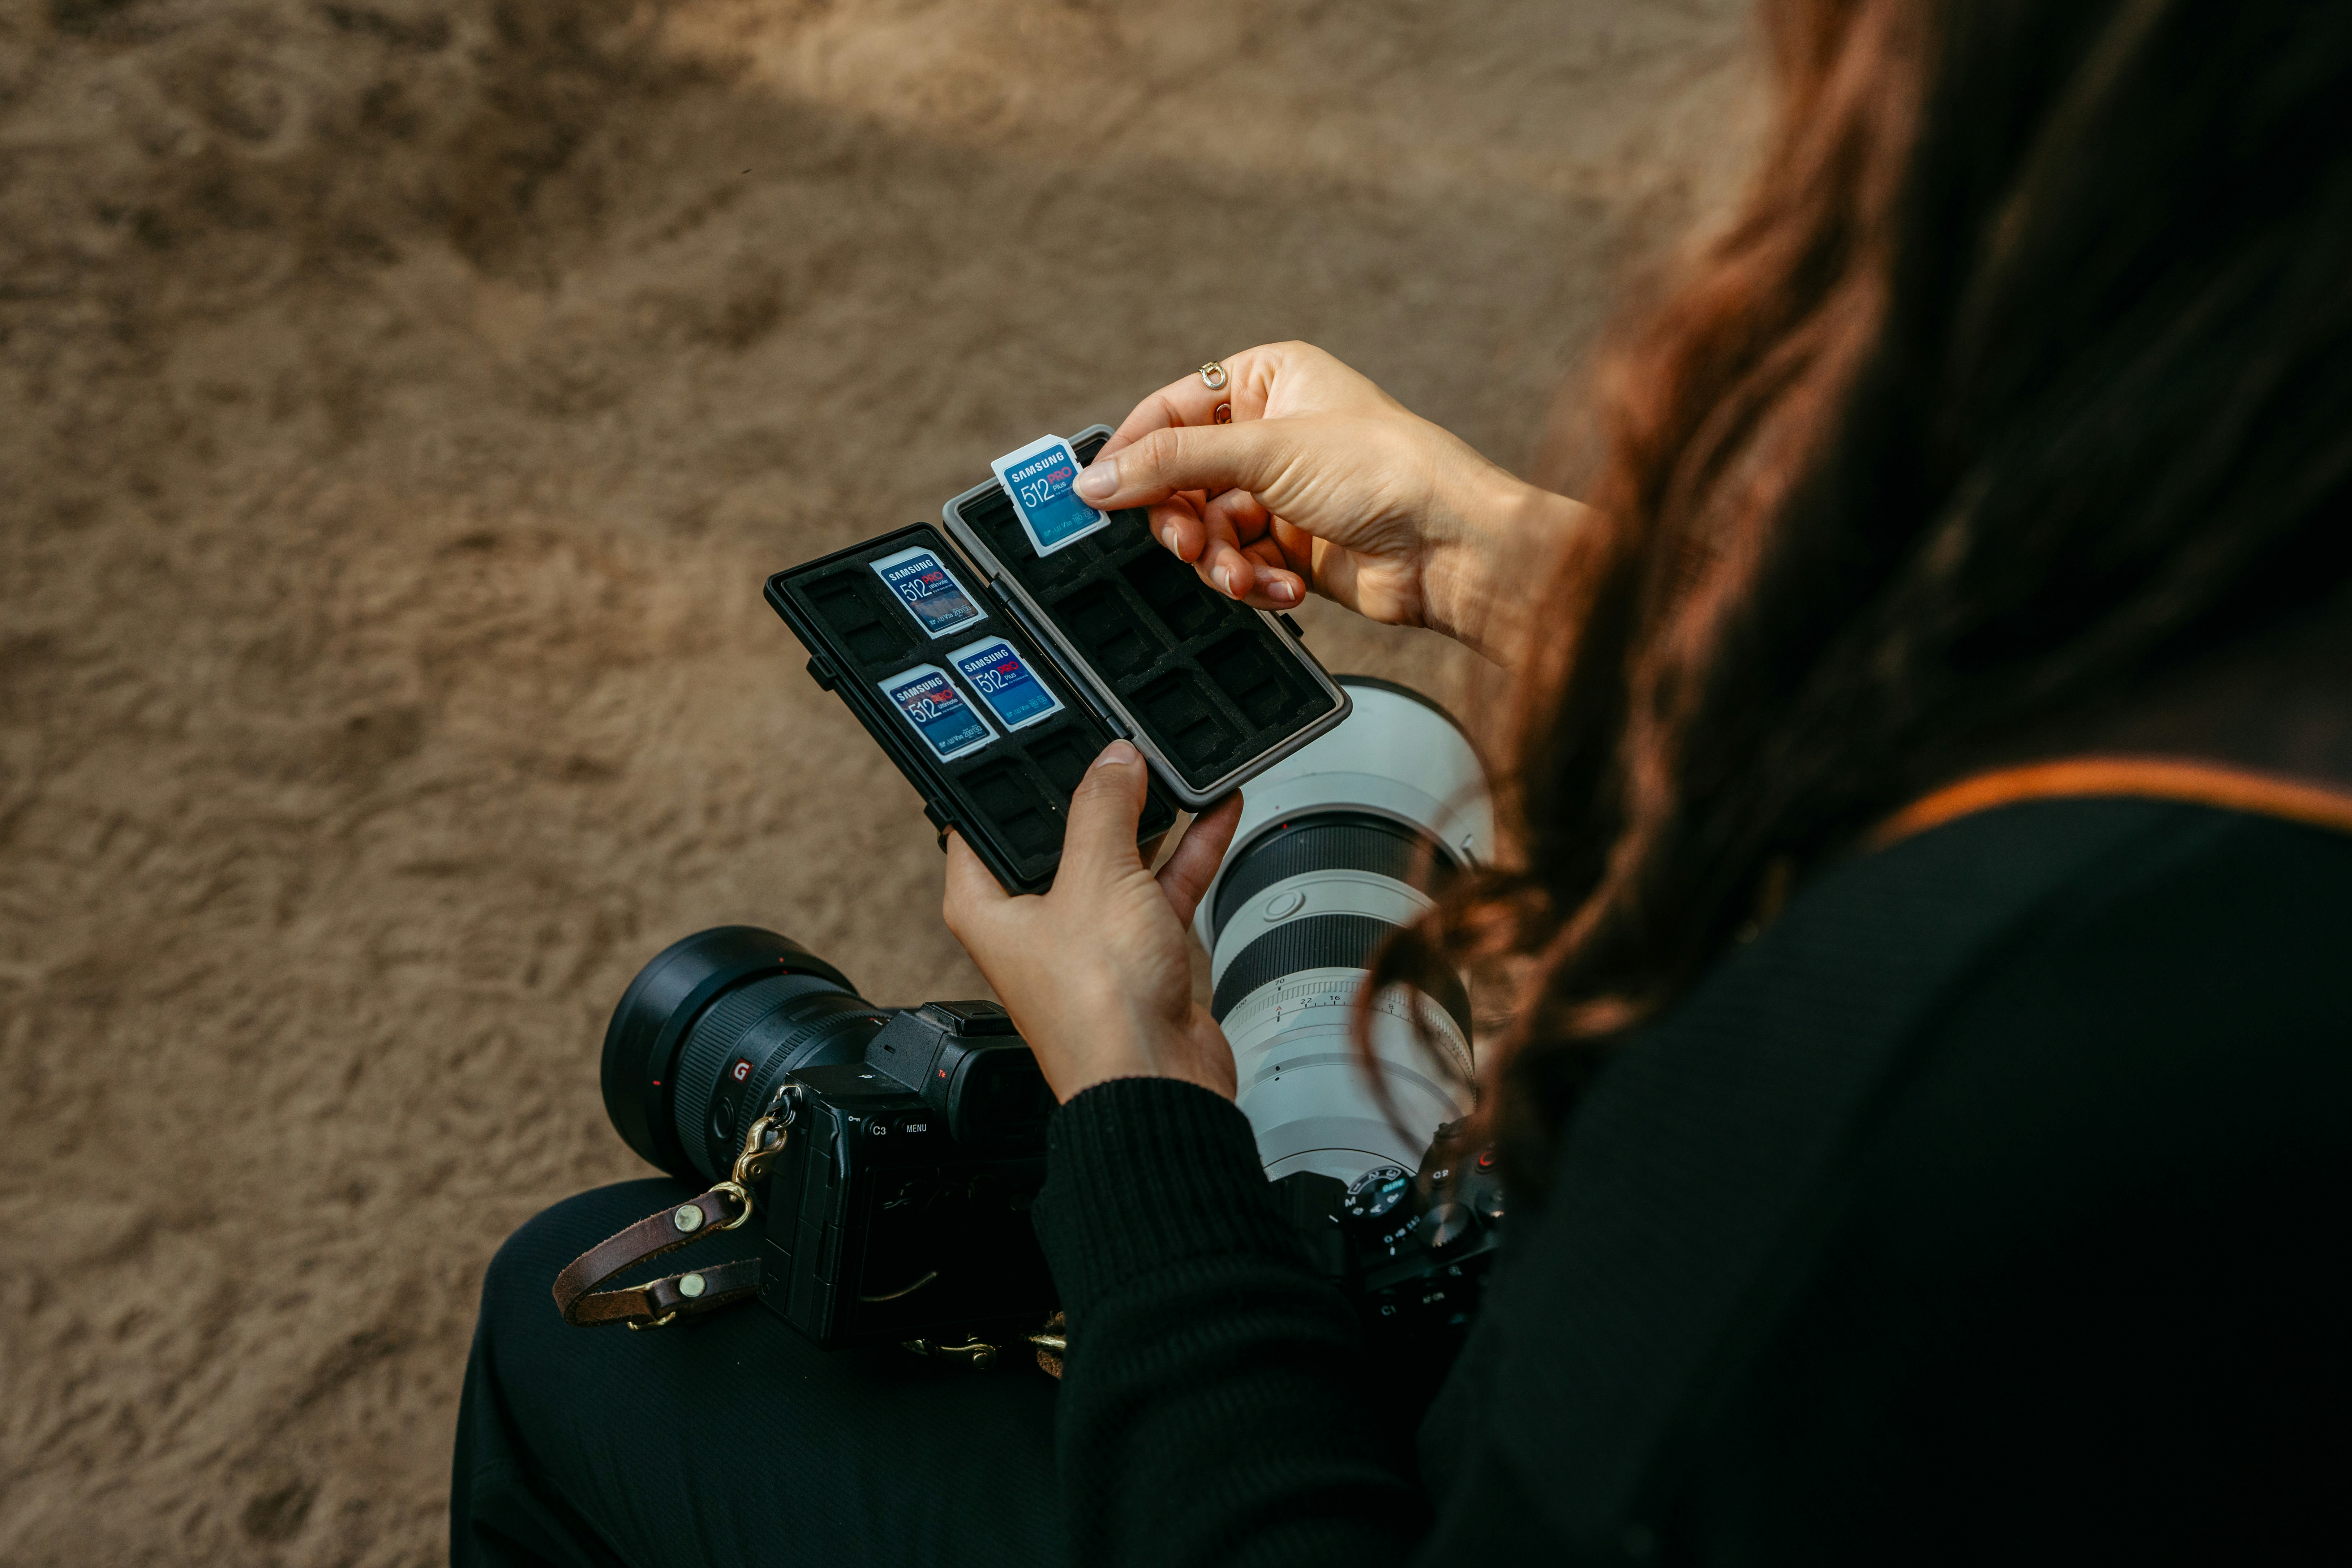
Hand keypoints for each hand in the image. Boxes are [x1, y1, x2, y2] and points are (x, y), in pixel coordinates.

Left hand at [942, 741, 1245, 1102]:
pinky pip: (1162, 887)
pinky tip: (1213, 811)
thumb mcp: (1096, 878)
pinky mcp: (1139, 953)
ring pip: (1120, 860)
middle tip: (1123, 748)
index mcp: (987, 905)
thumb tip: (1112, 761)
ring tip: (1177, 768)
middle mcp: (1032, 922)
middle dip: (1096, 795)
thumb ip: (1104, 809)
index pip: (980, 826)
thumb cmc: (1098, 1007)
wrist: (1157, 1081)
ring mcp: (1089, 938)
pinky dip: (1188, 852)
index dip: (1008, 785)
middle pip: (1061, 837)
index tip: (1038, 741)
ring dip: (1153, 819)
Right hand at [1076, 341, 1592, 662]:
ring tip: (1244, 576)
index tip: (1101, 494)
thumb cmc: (1385, 470)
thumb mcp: (1265, 452)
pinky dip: (1253, 582)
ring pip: (1207, 531)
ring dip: (1219, 562)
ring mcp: (1281, 492)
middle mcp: (1271, 432)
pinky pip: (1241, 565)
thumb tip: (1094, 479)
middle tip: (1190, 545)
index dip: (1134, 455)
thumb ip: (1171, 464)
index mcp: (1267, 380)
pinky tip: (1281, 590)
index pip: (1169, 412)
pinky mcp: (1293, 546)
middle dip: (1183, 522)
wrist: (1452, 546)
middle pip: (1180, 481)